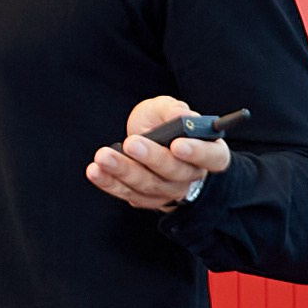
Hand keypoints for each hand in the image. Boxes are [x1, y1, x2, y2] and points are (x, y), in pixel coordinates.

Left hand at [86, 95, 232, 211]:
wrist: (144, 137)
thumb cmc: (161, 122)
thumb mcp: (166, 108)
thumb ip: (174, 110)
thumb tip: (182, 117)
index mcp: (208, 152)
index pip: (212, 157)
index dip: (197, 153)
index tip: (177, 144)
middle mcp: (191, 175)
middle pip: (175, 173)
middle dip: (151, 158)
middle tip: (131, 143)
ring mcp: (169, 191)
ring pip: (148, 186)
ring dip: (124, 171)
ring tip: (103, 156)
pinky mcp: (145, 198)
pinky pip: (128, 194)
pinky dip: (110, 183)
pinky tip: (96, 171)